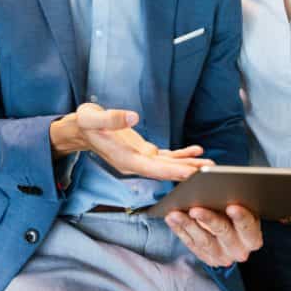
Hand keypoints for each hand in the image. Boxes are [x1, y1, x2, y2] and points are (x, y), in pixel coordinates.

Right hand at [53, 103, 213, 180]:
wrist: (80, 129)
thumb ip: (112, 118)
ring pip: (166, 166)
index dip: (172, 171)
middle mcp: (134, 163)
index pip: (152, 168)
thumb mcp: (92, 117)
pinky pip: (164, 157)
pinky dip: (180, 155)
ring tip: (208, 164)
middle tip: (210, 171)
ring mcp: (138, 159)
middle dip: (186, 171)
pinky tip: (196, 151)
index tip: (191, 173)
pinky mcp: (142, 153)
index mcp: (124, 159)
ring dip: (187, 165)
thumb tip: (133, 116)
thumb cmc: (84, 123)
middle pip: (163, 171)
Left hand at [165, 204, 262, 267]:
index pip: (248, 229)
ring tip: (176, 213)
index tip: (231, 206)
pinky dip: (180, 230)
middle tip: (195, 209)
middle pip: (224, 234)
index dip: (241, 218)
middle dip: (209, 220)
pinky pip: (191, 243)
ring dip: (188, 225)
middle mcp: (239, 250)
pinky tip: (171, 217)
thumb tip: (223, 185)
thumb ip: (236, 200)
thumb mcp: (241, 206)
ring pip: (204, 241)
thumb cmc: (236, 211)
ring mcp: (222, 256)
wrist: (230, 228)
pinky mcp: (206, 257)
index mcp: (252, 237)